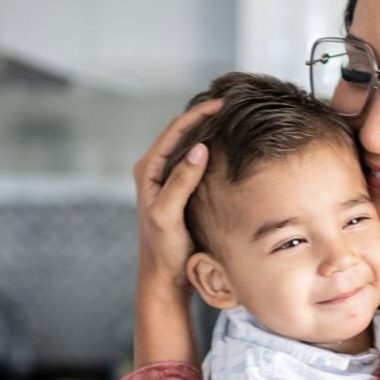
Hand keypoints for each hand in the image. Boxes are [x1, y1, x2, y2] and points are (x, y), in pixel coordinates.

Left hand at [133, 98, 222, 292]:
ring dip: (207, 130)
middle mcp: (154, 170)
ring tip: (230, 119)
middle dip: (203, 116)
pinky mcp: (178, 189)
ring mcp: (166, 179)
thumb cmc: (163, 249)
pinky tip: (226, 147)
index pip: (174, 131)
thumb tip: (200, 148)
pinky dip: (209, 148)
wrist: (164, 276)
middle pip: (180, 132)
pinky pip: (194, 160)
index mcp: (148, 170)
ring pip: (188, 144)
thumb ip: (181, 181)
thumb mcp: (169, 215)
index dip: (197, 114)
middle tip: (230, 105)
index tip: (221, 104)